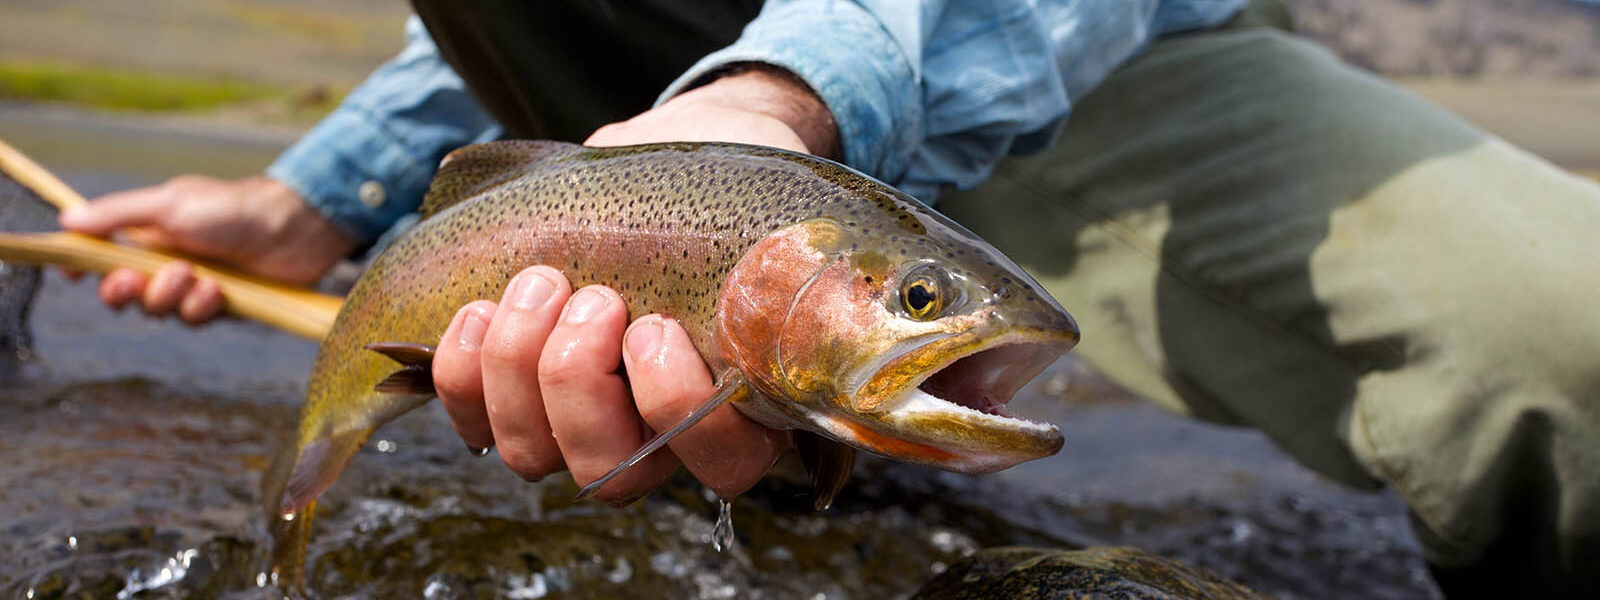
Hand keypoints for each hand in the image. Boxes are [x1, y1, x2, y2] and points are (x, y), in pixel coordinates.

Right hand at [59, 175, 356, 323]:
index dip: (84, 267)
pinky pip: (195, 320)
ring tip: (194, 276)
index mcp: (150, 234)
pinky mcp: (223, 306)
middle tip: (134, 282)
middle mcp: (169, 261)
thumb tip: (67, 219)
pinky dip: (200, 308)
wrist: (294, 228)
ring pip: (159, 310)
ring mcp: (196, 285)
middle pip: (126, 292)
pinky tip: (217, 291)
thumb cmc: (233, 208)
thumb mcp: (170, 204)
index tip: (72, 275)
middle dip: (125, 290)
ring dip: (169, 297)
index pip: (104, 256)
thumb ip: (118, 214)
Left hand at [431, 66, 835, 502]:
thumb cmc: (717, 189)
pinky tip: (482, 308)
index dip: (675, 407)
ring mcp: (580, 426)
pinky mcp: (512, 401)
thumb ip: (779, 250)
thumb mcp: (760, 210)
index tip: (655, 325)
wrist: (658, 163)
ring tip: (542, 283)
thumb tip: (808, 262)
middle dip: (580, 382)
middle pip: (612, 471)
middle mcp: (660, 437)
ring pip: (534, 455)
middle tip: (594, 298)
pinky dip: (463, 370)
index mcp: (740, 405)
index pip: (724, 464)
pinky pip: (471, 424)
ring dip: (520, 367)